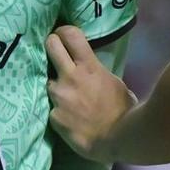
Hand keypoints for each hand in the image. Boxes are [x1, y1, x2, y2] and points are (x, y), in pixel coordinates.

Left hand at [46, 25, 136, 162]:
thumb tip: (92, 69)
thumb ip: (98, 72)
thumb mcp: (114, 83)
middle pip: (50, 45)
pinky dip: (57, 111)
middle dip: (51, 45)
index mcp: (88, 66)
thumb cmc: (122, 110)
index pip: (70, 34)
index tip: (62, 35)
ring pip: (47, 80)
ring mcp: (58, 95)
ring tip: (65, 97)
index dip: (63, 31)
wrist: (116, 138)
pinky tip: (67, 118)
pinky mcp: (53, 115)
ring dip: (54, 86)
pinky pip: (50, 107)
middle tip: (53, 52)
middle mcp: (69, 75)